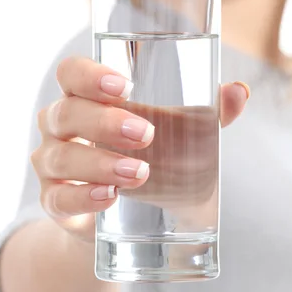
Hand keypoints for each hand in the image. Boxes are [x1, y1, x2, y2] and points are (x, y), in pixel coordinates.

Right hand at [31, 57, 249, 240]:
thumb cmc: (145, 158)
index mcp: (85, 99)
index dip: (89, 75)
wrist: (123, 216)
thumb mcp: (173, 135)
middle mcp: (60, 127)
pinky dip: (83, 197)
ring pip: (60, 157)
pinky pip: (57, 198)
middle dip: (104, 122)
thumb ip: (203, 114)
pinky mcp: (54, 201)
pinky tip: (109, 198)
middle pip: (66, 112)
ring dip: (99, 163)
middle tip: (146, 134)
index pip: (71, 74)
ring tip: (138, 173)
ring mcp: (52, 164)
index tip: (124, 85)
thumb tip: (239, 93)